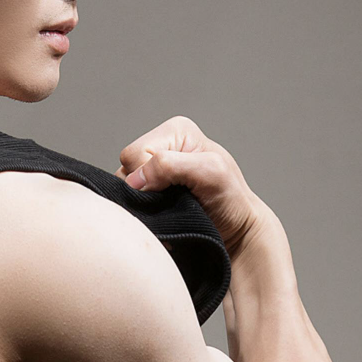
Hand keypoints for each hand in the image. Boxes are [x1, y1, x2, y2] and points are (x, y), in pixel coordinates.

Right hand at [114, 115, 281, 262]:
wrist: (236, 230)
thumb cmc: (231, 200)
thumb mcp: (210, 172)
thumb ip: (170, 165)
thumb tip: (134, 179)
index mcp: (175, 131)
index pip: (134, 154)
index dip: (146, 176)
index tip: (171, 191)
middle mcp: (161, 146)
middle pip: (125, 170)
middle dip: (143, 191)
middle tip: (171, 202)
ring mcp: (153, 172)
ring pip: (124, 189)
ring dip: (143, 205)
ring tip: (169, 210)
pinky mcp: (150, 193)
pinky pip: (130, 203)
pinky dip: (143, 214)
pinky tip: (162, 217)